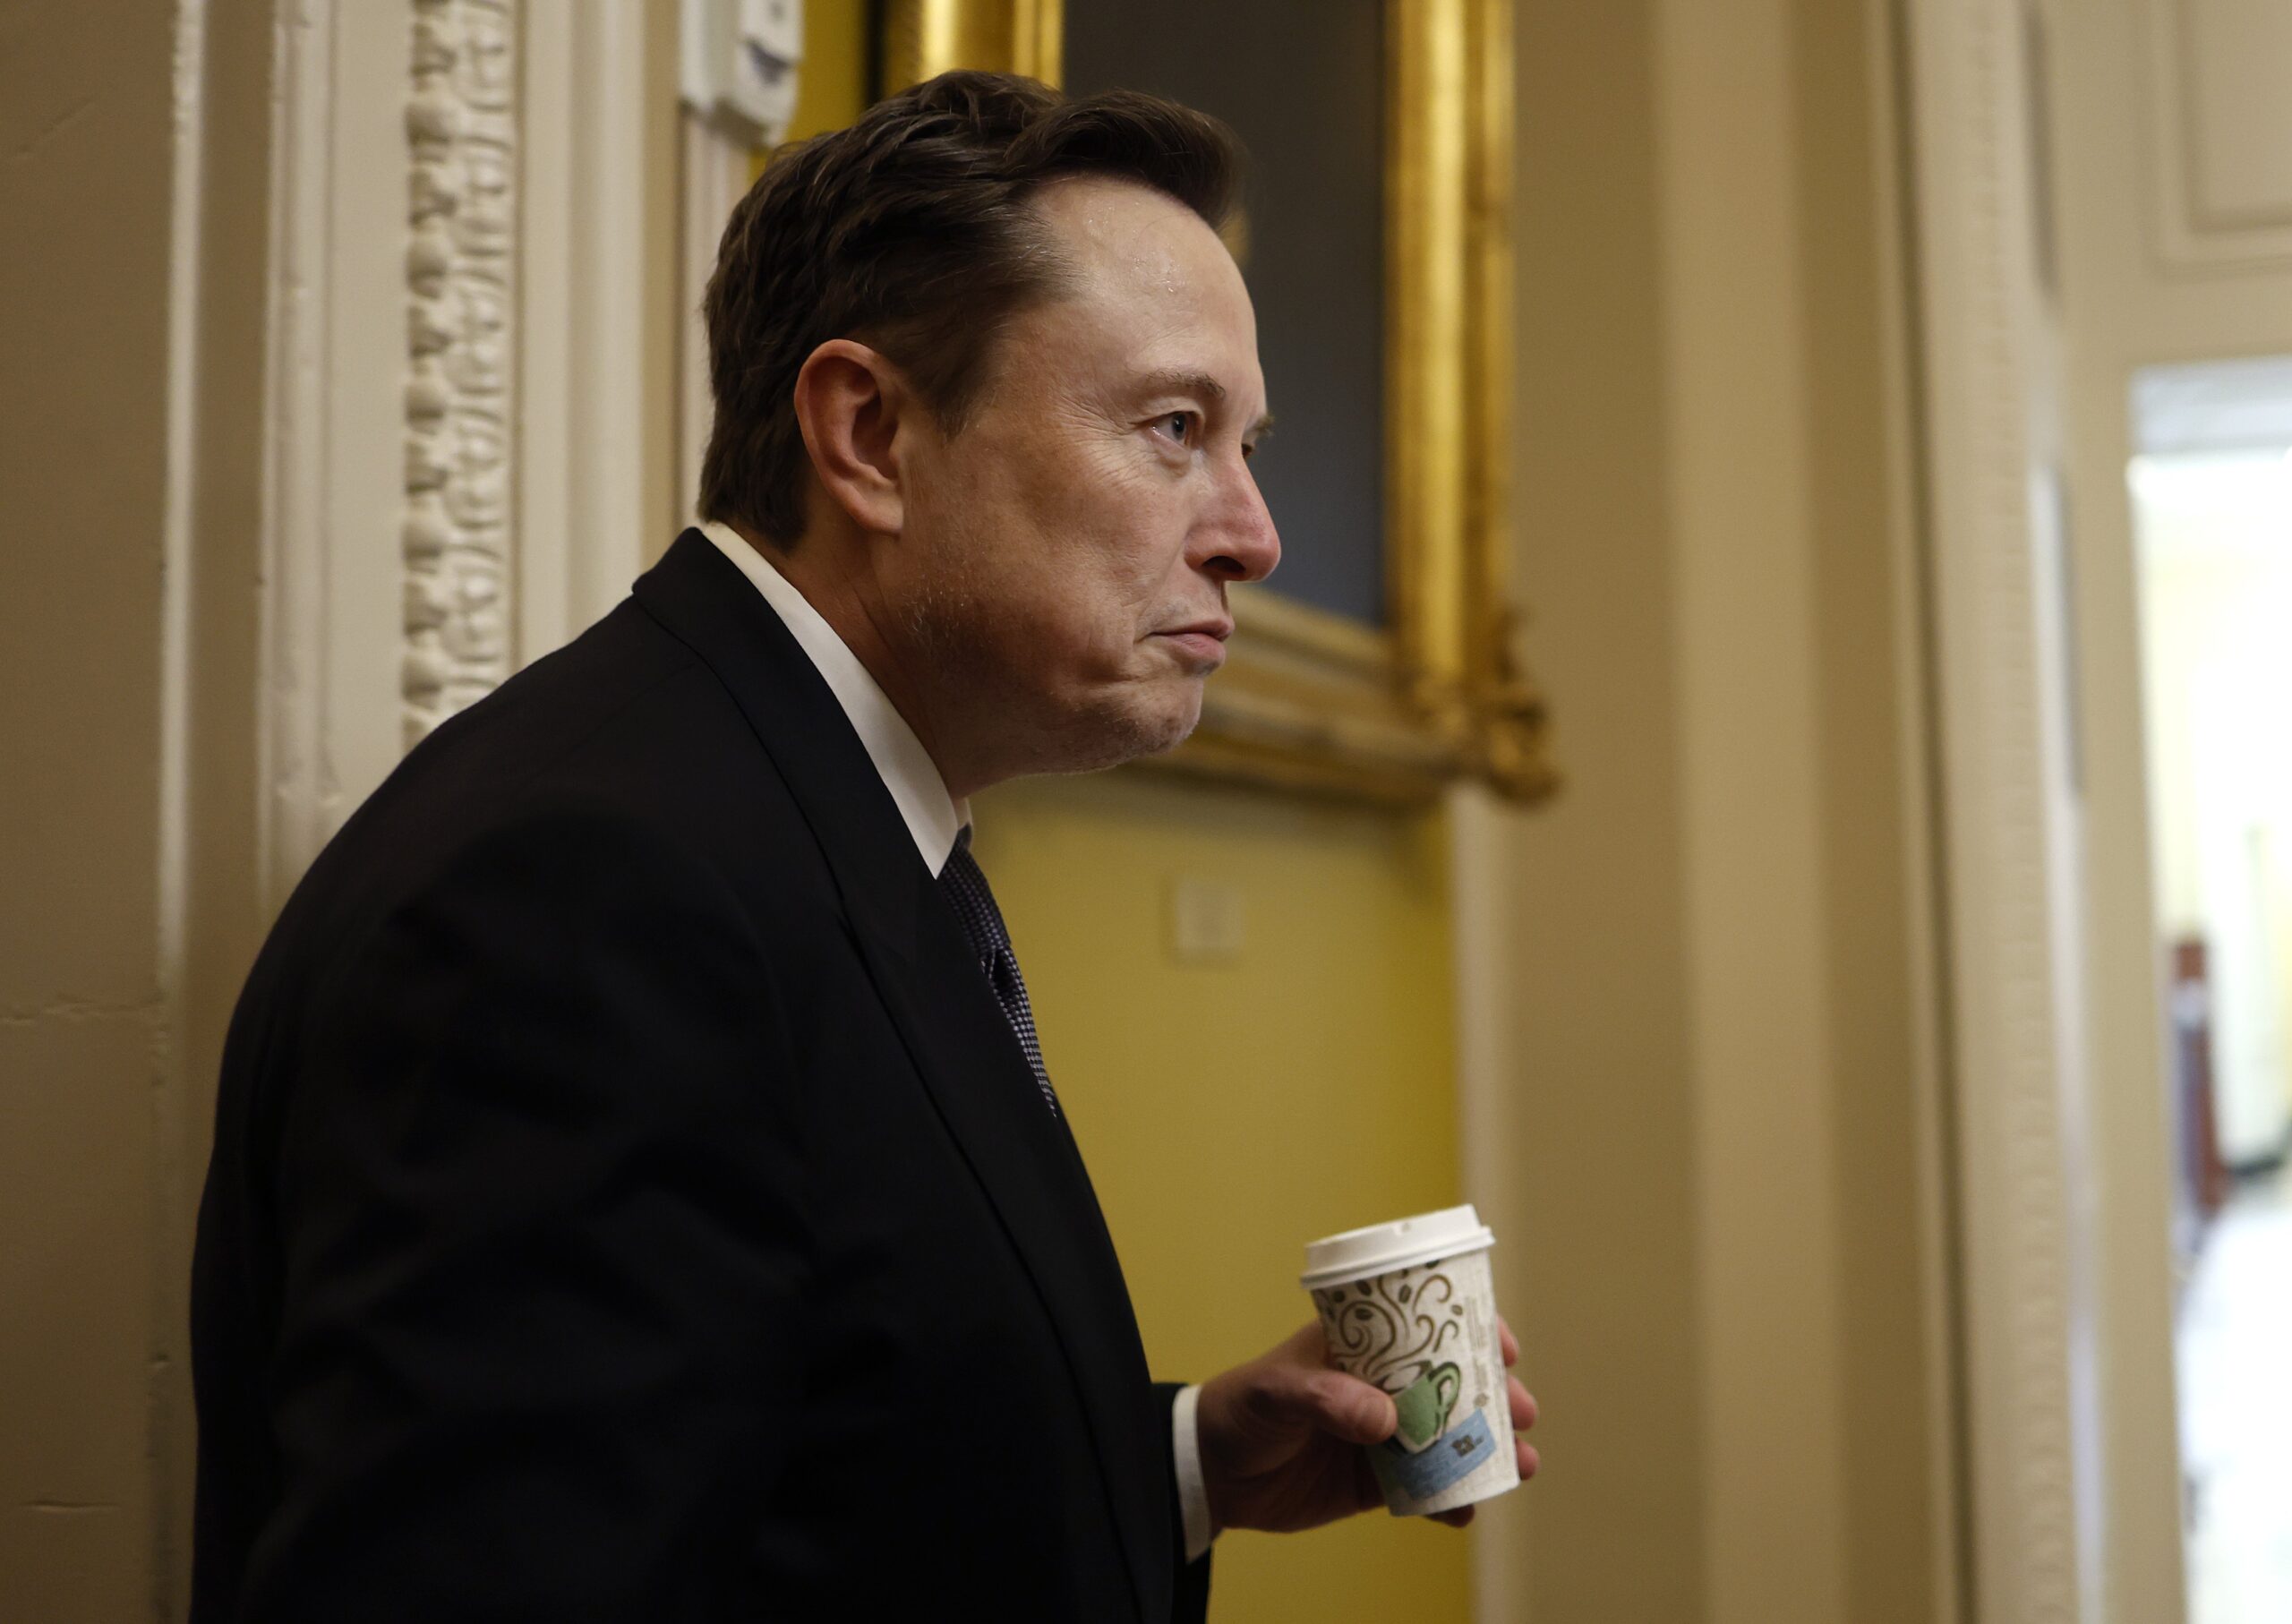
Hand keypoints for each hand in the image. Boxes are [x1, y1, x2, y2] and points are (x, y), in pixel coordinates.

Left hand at [1194, 1316, 1538, 1534]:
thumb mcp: (1276, 1392)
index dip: (1473, 1330)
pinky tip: (1466, 1511)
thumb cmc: (1241, 1409)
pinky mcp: (1377, 1483)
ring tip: (1521, 1466)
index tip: (1507, 1347)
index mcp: (1362, 1345)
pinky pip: (1427, 1490)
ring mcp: (1383, 1435)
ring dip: (1489, 1450)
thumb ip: (1326, 1399)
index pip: (1427, 1324)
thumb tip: (1385, 1419)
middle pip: (1454, 1383)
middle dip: (1496, 1396)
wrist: (1211, 1474)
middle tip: (1523, 1413)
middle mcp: (1381, 1385)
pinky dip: (1453, 1500)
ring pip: (1451, 1438)